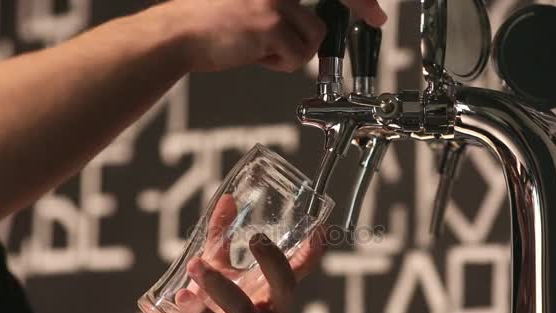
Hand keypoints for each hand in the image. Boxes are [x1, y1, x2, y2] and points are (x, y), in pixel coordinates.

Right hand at [154, 0, 385, 72]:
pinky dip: (280, 64)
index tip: (375, 9)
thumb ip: (285, 10)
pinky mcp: (270, 23)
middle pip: (329, 8)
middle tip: (376, 16)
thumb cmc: (212, 23)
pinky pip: (297, 55)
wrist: (178, 35)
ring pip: (315, 36)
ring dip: (295, 51)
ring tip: (263, 50)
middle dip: (362, 5)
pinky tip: (255, 57)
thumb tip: (315, 26)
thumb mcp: (252, 5)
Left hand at [173, 195, 326, 312]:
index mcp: (272, 297)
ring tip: (182, 295)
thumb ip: (223, 236)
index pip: (295, 275)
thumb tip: (227, 199)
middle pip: (261, 305)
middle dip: (244, 274)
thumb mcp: (221, 267)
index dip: (310, 256)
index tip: (318, 231)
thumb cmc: (218, 301)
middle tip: (204, 260)